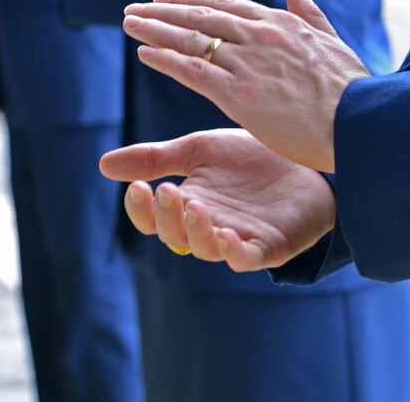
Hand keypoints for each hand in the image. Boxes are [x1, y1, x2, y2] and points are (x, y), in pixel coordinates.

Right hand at [100, 128, 335, 271]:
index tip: (136, 187)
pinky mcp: (269, 247)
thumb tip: (103, 165)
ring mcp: (237, 238)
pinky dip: (234, 252)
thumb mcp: (198, 150)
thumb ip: (156, 158)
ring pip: (207, 248)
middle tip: (165, 190)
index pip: (152, 217)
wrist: (305, 157)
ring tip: (196, 208)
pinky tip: (227, 234)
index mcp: (187, 203)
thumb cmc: (248, 157)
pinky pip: (246, 258)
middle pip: (175, 234)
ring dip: (196, 232)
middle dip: (166, 216)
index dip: (140, 209)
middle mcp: (207, 225)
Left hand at [121, 0, 370, 172]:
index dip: (191, 2)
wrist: (362, 122)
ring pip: (190, 39)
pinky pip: (192, 70)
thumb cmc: (352, 89)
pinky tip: (144, 54)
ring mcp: (248, 62)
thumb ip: (309, 11)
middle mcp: (259, 36)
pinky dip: (165, 59)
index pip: (225, 6)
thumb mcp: (332, 40)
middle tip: (134, 8)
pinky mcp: (240, 92)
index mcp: (280, 23)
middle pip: (200, 17)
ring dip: (154, 30)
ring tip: (128, 23)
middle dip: (162, 11)